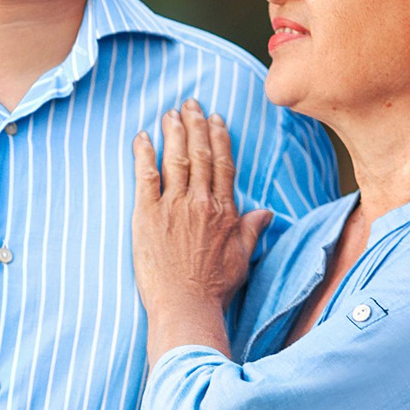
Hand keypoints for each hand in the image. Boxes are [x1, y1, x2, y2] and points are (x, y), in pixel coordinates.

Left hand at [131, 99, 271, 362]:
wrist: (186, 306)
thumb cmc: (214, 289)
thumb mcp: (242, 258)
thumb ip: (252, 230)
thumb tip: (266, 213)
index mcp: (225, 211)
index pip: (224, 164)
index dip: (220, 138)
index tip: (217, 118)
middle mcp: (201, 203)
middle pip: (199, 154)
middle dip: (195, 124)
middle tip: (190, 103)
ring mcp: (174, 207)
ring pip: (175, 159)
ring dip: (173, 131)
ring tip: (170, 112)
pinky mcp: (147, 215)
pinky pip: (145, 176)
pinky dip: (143, 154)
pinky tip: (142, 137)